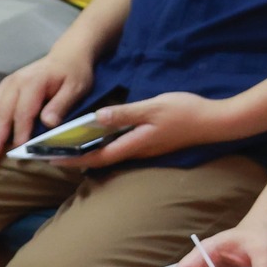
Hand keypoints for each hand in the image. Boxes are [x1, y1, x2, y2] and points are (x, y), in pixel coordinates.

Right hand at [0, 51, 93, 162]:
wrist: (66, 55)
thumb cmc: (74, 73)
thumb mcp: (76, 87)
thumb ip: (62, 104)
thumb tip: (48, 123)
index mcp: (33, 83)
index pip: (24, 111)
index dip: (20, 131)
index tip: (16, 149)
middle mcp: (14, 83)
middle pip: (2, 114)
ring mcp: (5, 85)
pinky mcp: (2, 88)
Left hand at [56, 92, 226, 167]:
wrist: (217, 122)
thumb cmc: (186, 112)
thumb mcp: (154, 107)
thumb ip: (125, 113)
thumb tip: (96, 118)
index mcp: (134, 144)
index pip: (96, 157)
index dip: (72, 159)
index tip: (49, 158)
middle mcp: (137, 151)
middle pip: (100, 159)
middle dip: (75, 157)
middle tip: (51, 153)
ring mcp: (146, 148)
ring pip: (110, 154)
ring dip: (89, 152)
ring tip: (68, 145)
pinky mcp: (152, 143)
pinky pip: (122, 147)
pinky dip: (105, 145)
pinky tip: (100, 136)